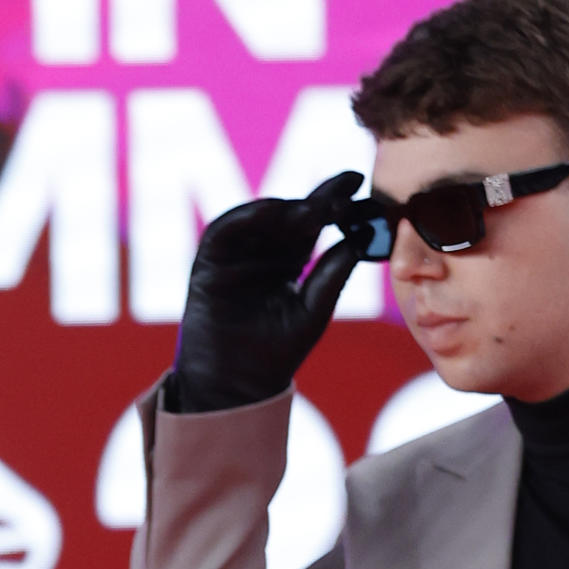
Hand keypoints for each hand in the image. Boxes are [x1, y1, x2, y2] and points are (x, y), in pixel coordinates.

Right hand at [171, 171, 370, 412]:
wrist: (238, 386)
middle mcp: (261, 254)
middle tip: (341, 192)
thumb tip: (361, 236)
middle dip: (314, 201)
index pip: (312, 225)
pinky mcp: (208, 264)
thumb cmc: (277, 353)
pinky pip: (223, 231)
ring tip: (314, 209)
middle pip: (287, 216)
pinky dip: (244, 217)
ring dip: (284, 208)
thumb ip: (333, 272)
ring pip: (257, 218)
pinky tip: (270, 211)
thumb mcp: (314, 309)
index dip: (332, 201)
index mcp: (288, 263)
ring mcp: (234, 256)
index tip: (357, 182)